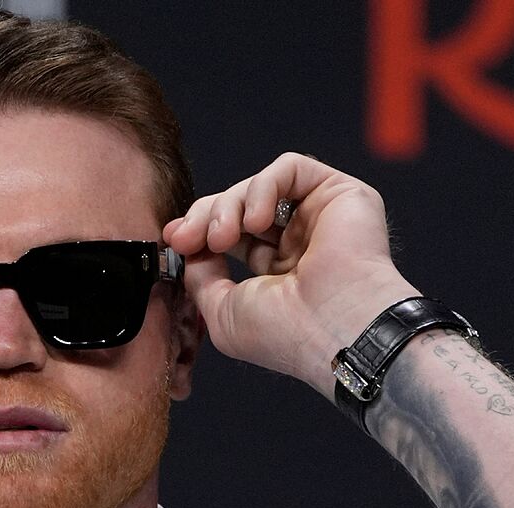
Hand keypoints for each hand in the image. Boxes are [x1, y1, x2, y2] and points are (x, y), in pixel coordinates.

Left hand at [163, 153, 419, 398]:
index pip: (229, 236)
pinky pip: (288, 169)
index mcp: (276, 273)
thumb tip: (189, 248)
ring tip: (222, 238)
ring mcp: (319, 217)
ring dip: (228, 206)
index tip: (173, 239)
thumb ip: (200, 275)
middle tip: (187, 238)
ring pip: (258, 187)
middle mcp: (299, 243)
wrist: (335, 329)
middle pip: (238, 207)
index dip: (197, 231)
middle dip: (205, 216)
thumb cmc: (285, 333)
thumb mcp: (221, 310)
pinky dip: (262, 188)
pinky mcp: (340, 193)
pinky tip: (256, 221)